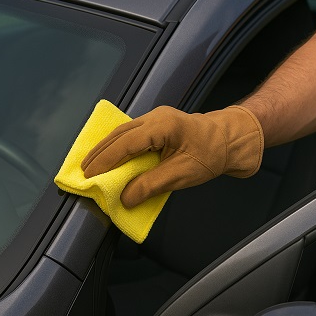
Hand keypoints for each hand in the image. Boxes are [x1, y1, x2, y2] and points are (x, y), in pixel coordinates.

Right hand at [81, 105, 263, 207]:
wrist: (233, 140)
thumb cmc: (212, 155)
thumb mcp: (182, 174)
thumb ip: (151, 185)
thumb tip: (125, 198)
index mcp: (162, 126)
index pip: (125, 143)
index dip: (105, 160)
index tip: (89, 176)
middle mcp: (155, 117)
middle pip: (118, 134)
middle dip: (99, 154)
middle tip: (82, 172)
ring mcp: (156, 118)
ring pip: (122, 132)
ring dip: (105, 149)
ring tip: (89, 165)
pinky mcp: (158, 125)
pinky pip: (130, 133)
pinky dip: (116, 146)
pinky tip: (109, 156)